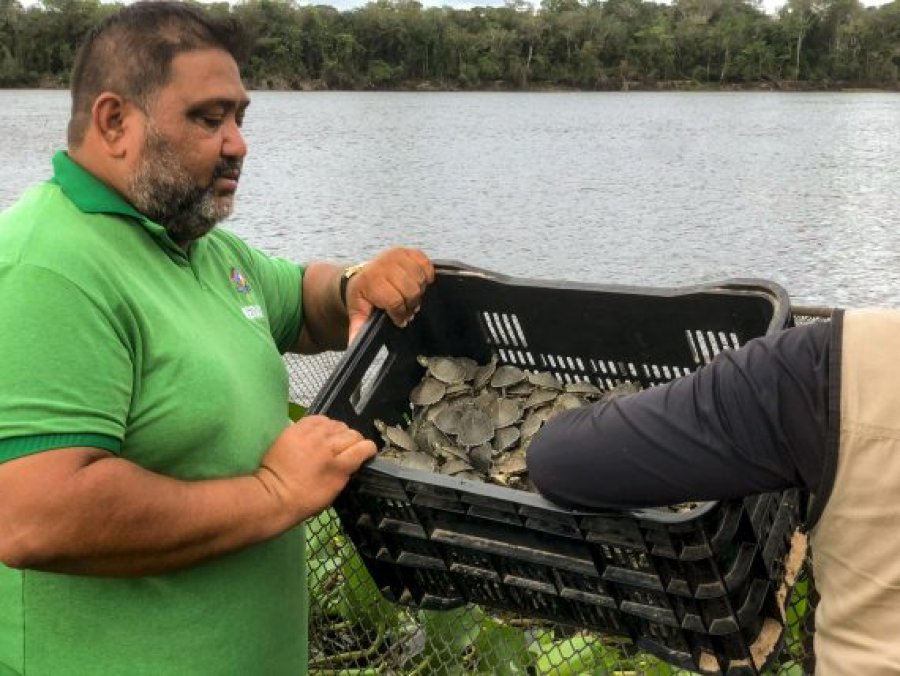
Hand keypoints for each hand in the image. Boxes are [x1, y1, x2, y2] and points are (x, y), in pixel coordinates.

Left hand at [255, 415, 375, 523]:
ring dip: (338, 432)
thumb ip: (346, 471)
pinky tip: (320, 432)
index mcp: (339, 466)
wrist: (274, 495)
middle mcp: (328, 447)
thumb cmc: (305, 501)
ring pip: (336, 424)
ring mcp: (311, 436)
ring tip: (332, 440)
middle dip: (353, 440)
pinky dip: (323, 424)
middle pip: (351, 433)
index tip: (366, 452)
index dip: (368, 449)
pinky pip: (318, 419)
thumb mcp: (334, 491)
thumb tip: (352, 459)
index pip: (364, 447)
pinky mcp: (296, 429)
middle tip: (346, 449)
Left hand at [345, 247, 433, 341]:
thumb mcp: (358, 311)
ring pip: (420, 279)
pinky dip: (426, 275)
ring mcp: (397, 255)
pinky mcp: (408, 251)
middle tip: (406, 308)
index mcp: (371, 281)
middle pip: (411, 291)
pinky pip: (426, 264)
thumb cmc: (363, 295)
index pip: (395, 301)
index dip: (399, 314)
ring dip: (419, 291)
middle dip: (410, 304)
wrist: (362, 275)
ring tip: (410, 296)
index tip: (398, 319)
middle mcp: (384, 265)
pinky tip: (418, 282)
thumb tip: (354, 343)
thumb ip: (358, 326)